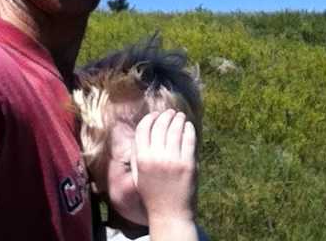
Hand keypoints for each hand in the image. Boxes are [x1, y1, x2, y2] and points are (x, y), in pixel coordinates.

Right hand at [132, 109, 196, 224]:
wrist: (169, 213)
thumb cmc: (152, 193)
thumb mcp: (138, 174)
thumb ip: (137, 155)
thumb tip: (142, 133)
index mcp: (142, 159)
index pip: (143, 129)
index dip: (150, 118)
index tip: (155, 114)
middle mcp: (156, 157)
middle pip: (160, 126)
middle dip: (166, 116)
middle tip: (171, 112)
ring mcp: (173, 160)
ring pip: (176, 130)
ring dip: (178, 119)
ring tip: (180, 116)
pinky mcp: (188, 164)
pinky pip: (189, 140)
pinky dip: (189, 129)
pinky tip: (189, 126)